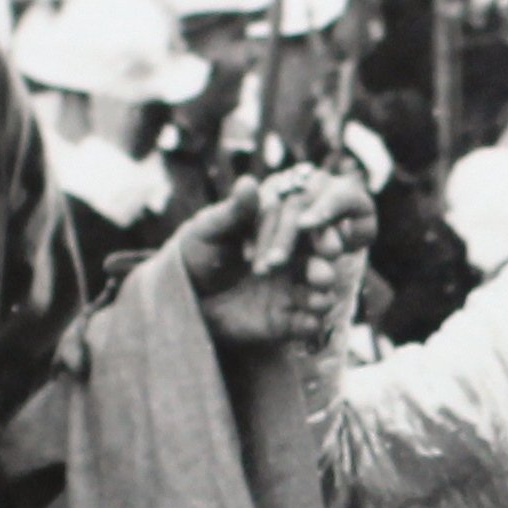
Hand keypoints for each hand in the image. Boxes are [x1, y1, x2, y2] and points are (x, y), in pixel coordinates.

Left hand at [179, 168, 372, 352]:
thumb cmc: (197, 253)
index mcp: (281, 236)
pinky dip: (311, 324)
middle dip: (323, 270)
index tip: (318, 241)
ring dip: (322, 297)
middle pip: (319, 265)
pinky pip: (306, 325)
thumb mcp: (211, 230)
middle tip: (322, 275)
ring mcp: (290, 293)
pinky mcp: (285, 322)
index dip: (315, 235)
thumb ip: (235, 212)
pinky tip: (307, 323)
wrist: (184, 294)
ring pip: (319, 295)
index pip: (306, 234)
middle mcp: (292, 264)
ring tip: (318, 300)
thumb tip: (248, 181)